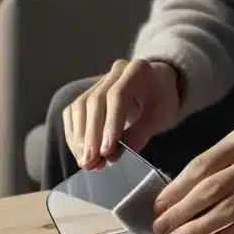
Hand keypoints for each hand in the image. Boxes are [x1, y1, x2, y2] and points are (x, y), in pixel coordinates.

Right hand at [63, 58, 181, 170]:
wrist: (156, 85)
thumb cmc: (160, 100)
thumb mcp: (160, 116)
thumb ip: (140, 133)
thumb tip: (114, 155)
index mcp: (137, 70)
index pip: (118, 96)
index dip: (110, 124)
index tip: (106, 152)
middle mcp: (114, 71)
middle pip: (94, 101)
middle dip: (91, 136)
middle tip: (90, 162)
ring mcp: (98, 81)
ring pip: (80, 107)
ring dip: (80, 138)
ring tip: (85, 162)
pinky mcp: (87, 92)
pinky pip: (73, 112)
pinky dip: (74, 134)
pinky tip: (80, 153)